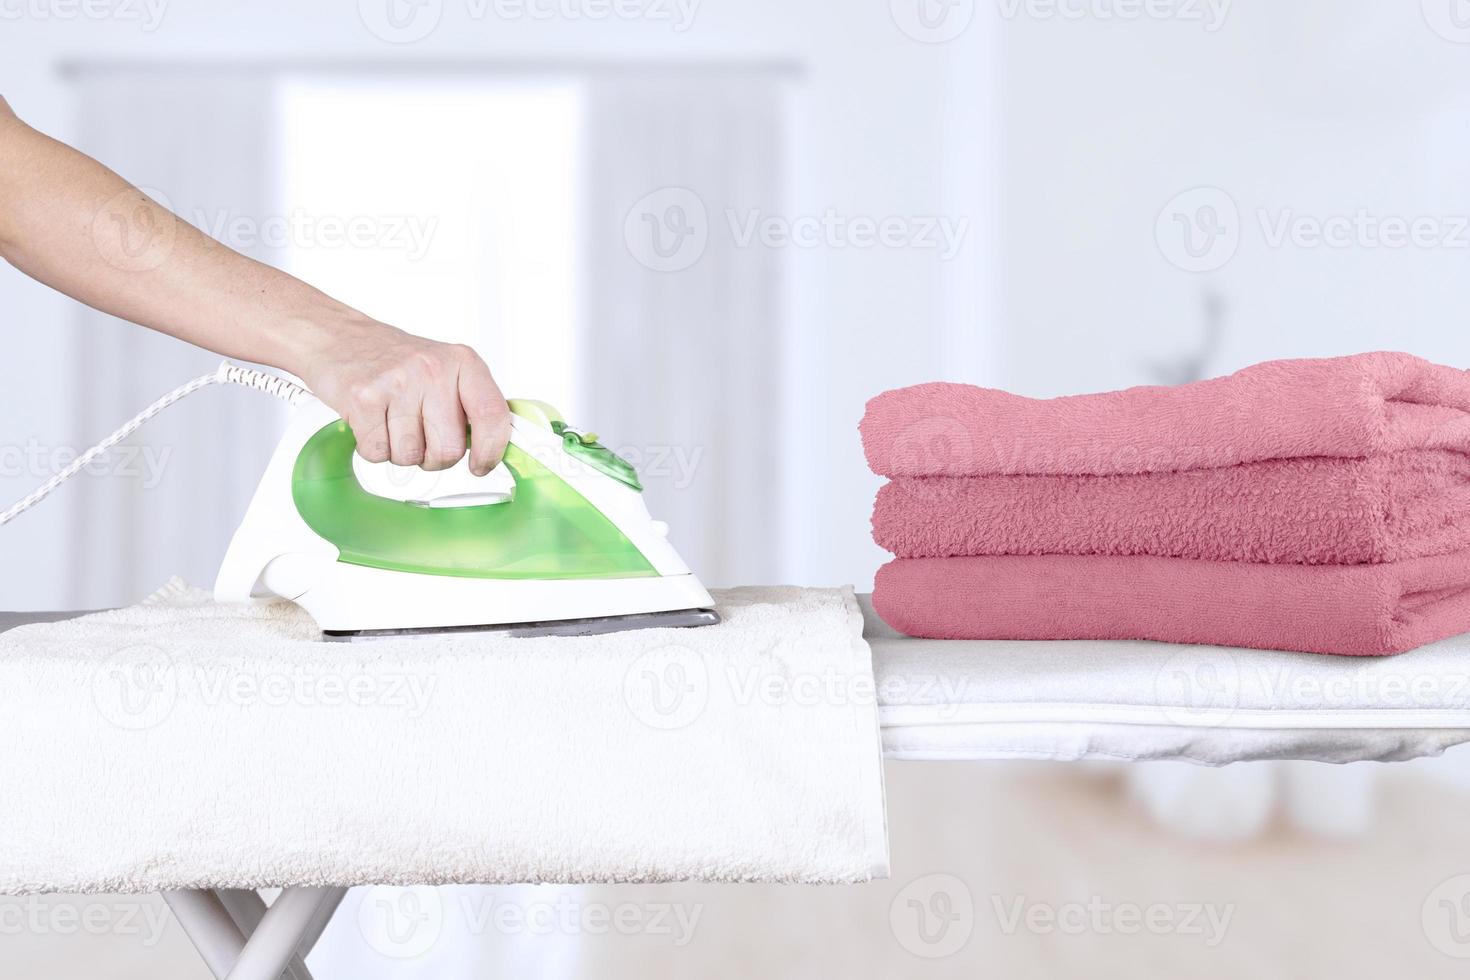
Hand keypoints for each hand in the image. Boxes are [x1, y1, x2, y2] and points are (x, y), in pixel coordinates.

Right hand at [293, 318, 510, 476]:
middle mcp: (433, 369)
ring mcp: (398, 382)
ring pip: (411, 457)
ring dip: (401, 452)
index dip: (491, 451)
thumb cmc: (395, 362)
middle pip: (449, 450)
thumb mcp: (445, 370)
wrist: (338, 337)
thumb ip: (472, 406)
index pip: (493, 415)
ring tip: (392, 422)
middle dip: (434, 457)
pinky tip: (372, 421)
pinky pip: (378, 453)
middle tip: (420, 435)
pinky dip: (374, 448)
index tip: (481, 466)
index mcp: (463, 362)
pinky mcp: (363, 398)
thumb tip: (495, 449)